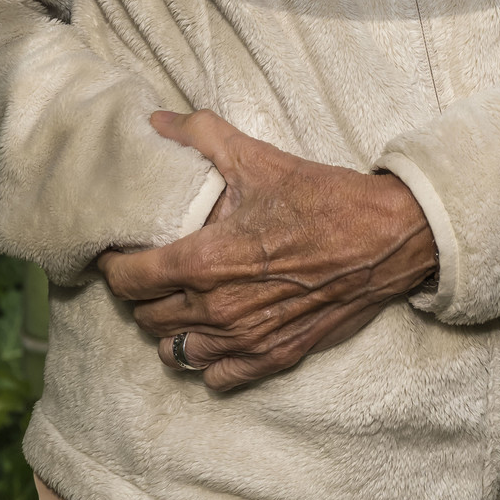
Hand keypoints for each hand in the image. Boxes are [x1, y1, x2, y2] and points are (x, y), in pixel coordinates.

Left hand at [98, 110, 436, 391]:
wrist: (385, 239)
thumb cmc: (321, 199)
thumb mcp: (257, 158)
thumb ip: (200, 136)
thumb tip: (158, 122)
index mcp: (206, 261)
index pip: (127, 280)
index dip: (114, 264)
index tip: (118, 249)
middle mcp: (218, 310)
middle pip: (146, 316)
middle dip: (140, 291)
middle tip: (150, 267)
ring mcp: (245, 341)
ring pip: (175, 352)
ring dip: (168, 327)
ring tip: (178, 300)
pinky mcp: (274, 358)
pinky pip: (216, 377)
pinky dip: (207, 359)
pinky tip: (213, 333)